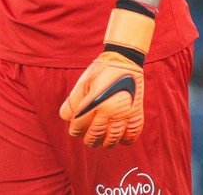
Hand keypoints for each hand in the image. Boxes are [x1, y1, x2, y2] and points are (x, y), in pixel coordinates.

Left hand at [59, 0, 155, 147]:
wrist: (124, 60)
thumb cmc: (101, 71)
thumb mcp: (83, 82)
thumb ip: (73, 101)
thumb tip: (66, 118)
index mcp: (94, 103)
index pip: (80, 126)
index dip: (75, 130)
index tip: (75, 130)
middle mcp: (110, 111)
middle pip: (96, 135)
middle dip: (89, 140)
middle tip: (88, 139)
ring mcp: (125, 112)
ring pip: (114, 138)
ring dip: (106, 143)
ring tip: (102, 141)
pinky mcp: (137, 112)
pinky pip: (133, 133)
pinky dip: (126, 140)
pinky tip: (120, 138)